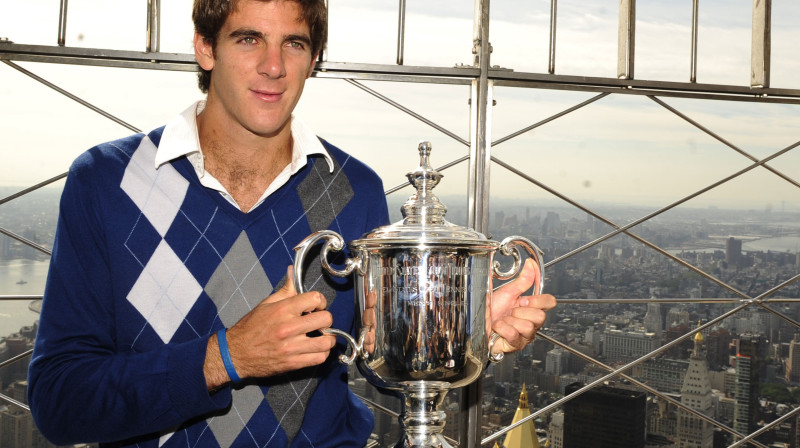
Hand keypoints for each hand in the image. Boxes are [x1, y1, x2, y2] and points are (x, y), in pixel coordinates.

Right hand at [204, 266, 335, 388]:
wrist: (236, 353)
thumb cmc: (250, 328)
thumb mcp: (266, 304)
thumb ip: (285, 290)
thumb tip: (292, 271)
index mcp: (283, 310)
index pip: (315, 299)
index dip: (321, 301)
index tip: (317, 306)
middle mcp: (289, 327)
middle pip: (326, 319)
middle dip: (326, 319)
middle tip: (320, 322)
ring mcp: (292, 347)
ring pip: (326, 342)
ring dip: (328, 338)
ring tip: (321, 336)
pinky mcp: (293, 363)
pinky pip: (319, 358)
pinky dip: (321, 353)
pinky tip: (315, 349)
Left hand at [489, 258, 555, 355]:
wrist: (476, 324)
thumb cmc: (490, 311)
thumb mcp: (507, 292)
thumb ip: (522, 281)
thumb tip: (531, 264)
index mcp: (531, 308)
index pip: (550, 302)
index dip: (537, 300)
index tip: (522, 300)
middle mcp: (531, 322)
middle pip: (540, 316)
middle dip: (520, 312)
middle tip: (510, 311)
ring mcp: (525, 335)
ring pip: (528, 326)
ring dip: (509, 321)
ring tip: (502, 320)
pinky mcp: (516, 345)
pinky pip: (514, 334)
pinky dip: (502, 329)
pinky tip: (498, 328)